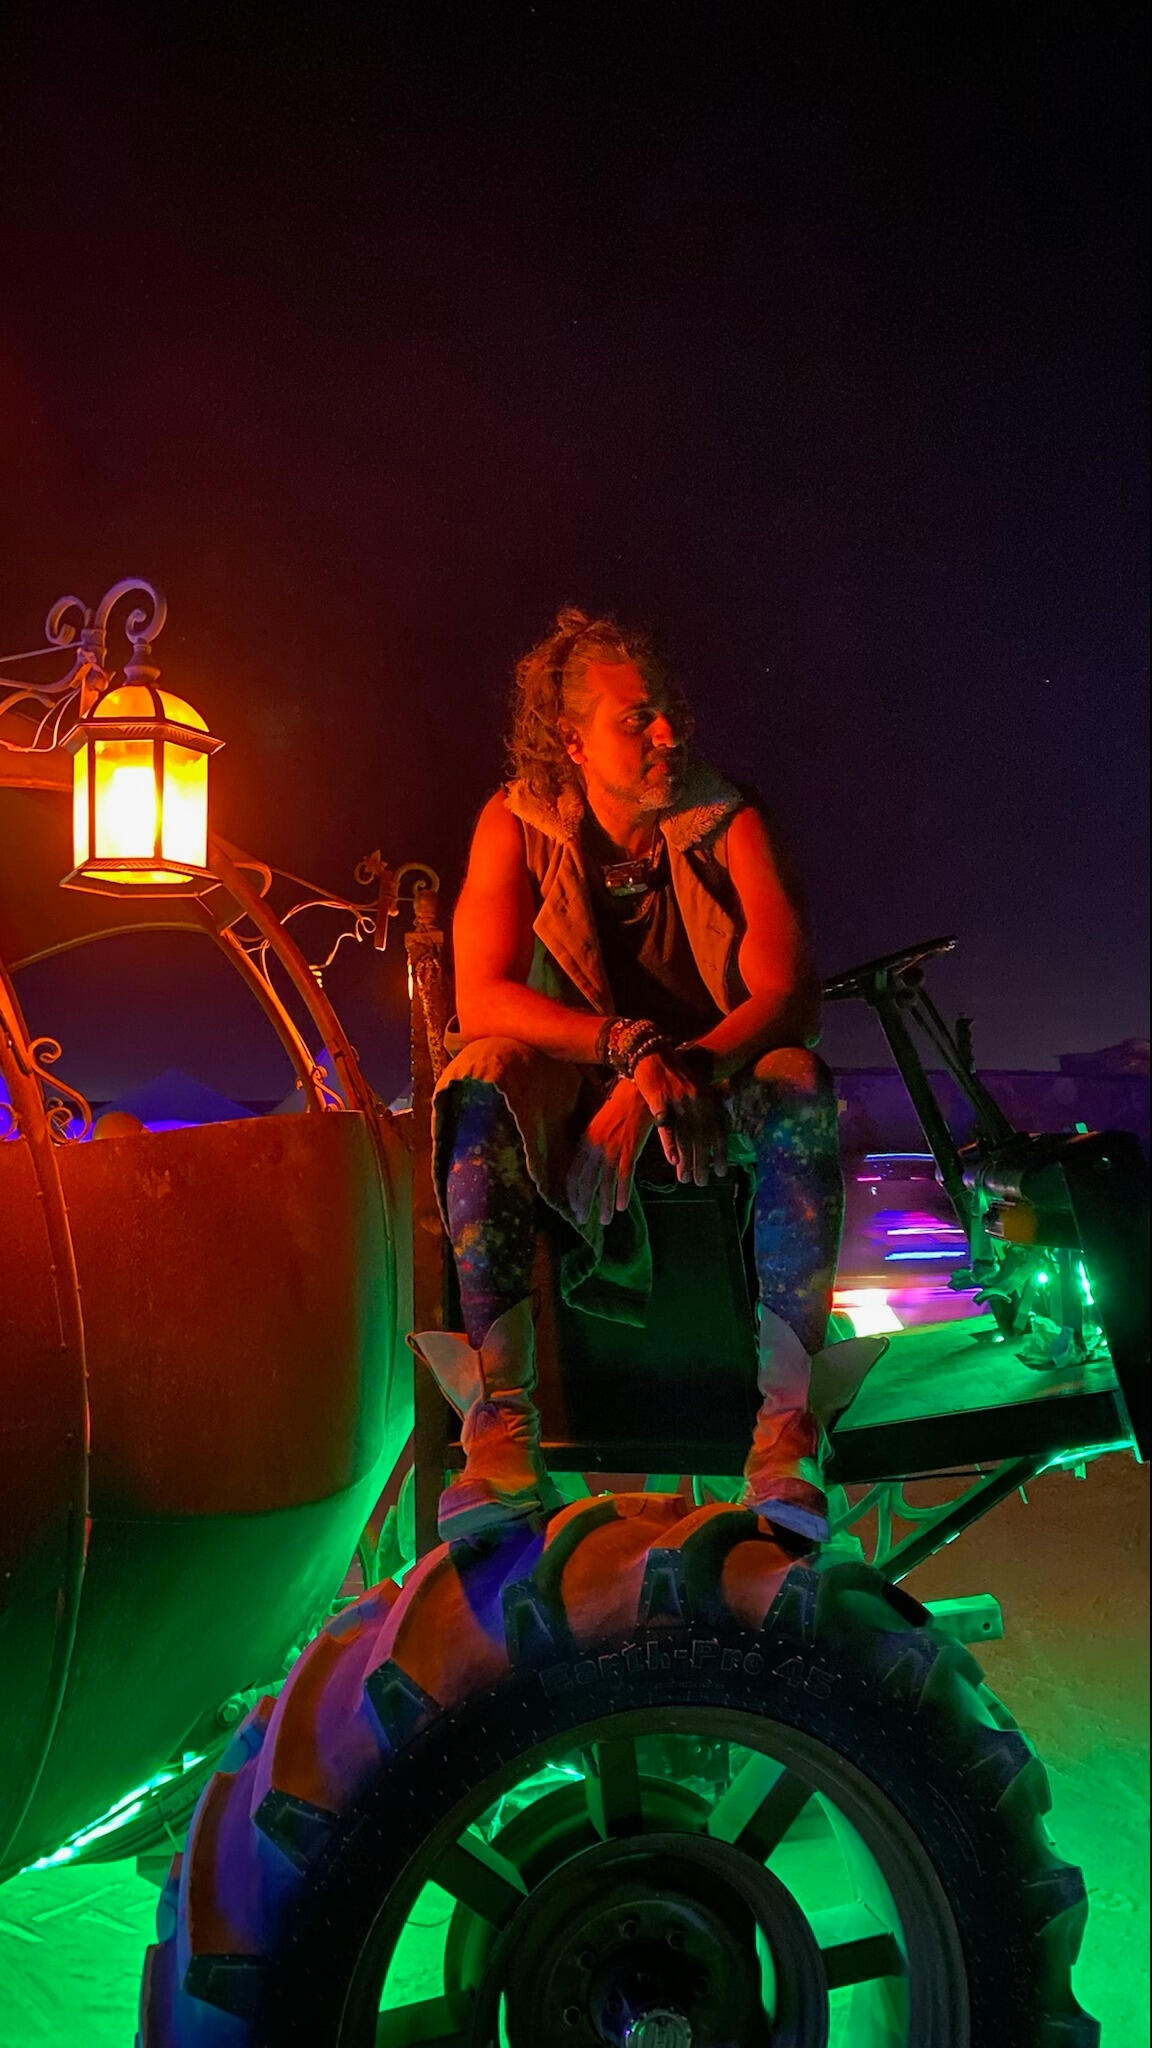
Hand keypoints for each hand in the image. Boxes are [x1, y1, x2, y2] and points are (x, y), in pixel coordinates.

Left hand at [567, 1080, 653, 1226]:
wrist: (635, 1093)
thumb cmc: (618, 1108)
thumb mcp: (597, 1126)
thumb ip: (591, 1145)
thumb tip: (589, 1164)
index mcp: (585, 1142)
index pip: (573, 1173)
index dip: (573, 1192)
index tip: (573, 1206)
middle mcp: (595, 1148)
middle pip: (586, 1182)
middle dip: (584, 1203)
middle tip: (583, 1219)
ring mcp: (612, 1150)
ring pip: (605, 1183)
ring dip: (605, 1204)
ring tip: (605, 1220)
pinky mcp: (629, 1150)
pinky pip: (624, 1176)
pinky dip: (623, 1193)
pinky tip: (622, 1206)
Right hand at [631, 1049, 728, 1186]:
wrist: (652, 1052)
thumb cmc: (674, 1071)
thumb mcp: (696, 1085)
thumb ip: (708, 1101)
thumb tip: (721, 1118)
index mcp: (707, 1097)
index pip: (718, 1130)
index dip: (720, 1152)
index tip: (721, 1172)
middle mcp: (696, 1099)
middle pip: (702, 1138)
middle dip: (703, 1163)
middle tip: (702, 1183)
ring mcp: (678, 1099)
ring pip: (686, 1137)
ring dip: (688, 1161)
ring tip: (687, 1180)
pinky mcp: (659, 1100)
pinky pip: (667, 1127)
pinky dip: (670, 1145)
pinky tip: (673, 1161)